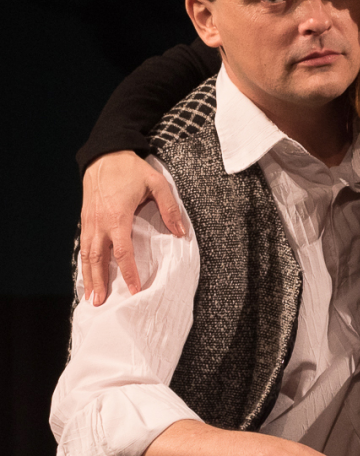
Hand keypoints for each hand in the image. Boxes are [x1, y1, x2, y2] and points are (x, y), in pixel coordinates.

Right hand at [81, 151, 187, 304]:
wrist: (104, 153)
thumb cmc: (130, 169)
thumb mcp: (156, 183)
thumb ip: (169, 208)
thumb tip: (180, 232)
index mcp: (118, 216)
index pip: (123, 251)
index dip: (128, 272)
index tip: (134, 289)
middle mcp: (100, 222)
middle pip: (98, 258)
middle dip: (99, 281)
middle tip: (100, 303)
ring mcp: (90, 220)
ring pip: (86, 253)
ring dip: (88, 276)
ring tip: (90, 297)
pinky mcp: (85, 218)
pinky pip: (83, 244)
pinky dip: (84, 262)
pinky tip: (87, 274)